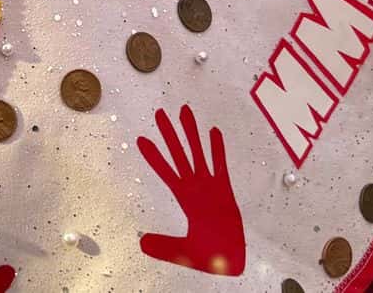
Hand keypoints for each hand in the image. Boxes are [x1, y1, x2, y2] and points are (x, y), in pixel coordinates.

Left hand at [137, 105, 245, 276]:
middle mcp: (194, 187)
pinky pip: (220, 165)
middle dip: (170, 134)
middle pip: (179, 154)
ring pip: (198, 152)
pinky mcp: (226, 190)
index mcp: (183, 199)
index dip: (153, 156)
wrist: (232, 261)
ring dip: (191, 133)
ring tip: (184, 111)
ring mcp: (210, 186)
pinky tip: (213, 131)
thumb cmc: (210, 256)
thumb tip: (141, 242)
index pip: (165, 171)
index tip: (140, 139)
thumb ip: (163, 246)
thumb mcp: (181, 252)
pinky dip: (217, 148)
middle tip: (159, 113)